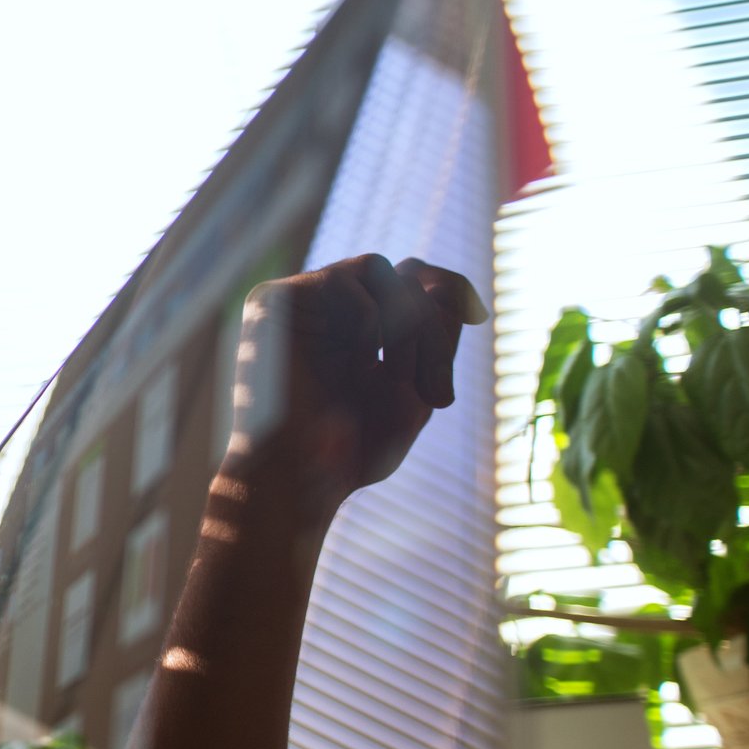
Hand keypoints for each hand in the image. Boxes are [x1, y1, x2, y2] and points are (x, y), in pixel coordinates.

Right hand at [229, 253, 487, 521]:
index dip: (449, 286)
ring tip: (394, 378)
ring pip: (376, 268)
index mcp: (359, 328)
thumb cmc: (349, 453)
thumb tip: (441, 286)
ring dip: (403, 323)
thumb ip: (434, 341)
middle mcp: (327, 310)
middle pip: (404, 274)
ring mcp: (298, 304)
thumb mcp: (413, 394)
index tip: (475, 315)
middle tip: (433, 393)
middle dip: (431, 330)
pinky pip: (342, 278)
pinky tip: (360, 360)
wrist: (295, 481)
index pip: (413, 278)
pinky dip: (368, 317)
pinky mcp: (272, 303)